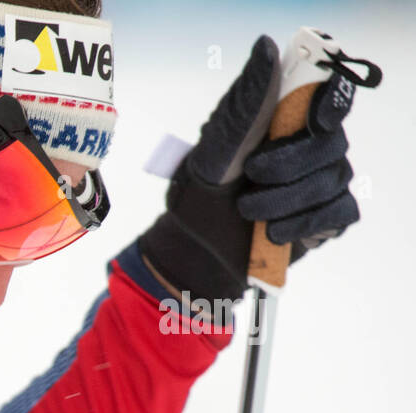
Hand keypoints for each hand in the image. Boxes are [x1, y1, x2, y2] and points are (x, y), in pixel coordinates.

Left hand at [141, 35, 372, 306]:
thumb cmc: (202, 189)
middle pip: (331, 143)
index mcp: (289, 119)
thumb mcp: (216, 144)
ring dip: (285, 199)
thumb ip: (246, 100)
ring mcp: (324, 181)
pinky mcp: (328, 218)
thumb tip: (266, 48)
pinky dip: (304, 224)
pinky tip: (273, 232)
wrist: (194, 244)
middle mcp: (314, 145)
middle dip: (290, 164)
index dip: (332, 102)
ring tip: (247, 211)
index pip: (330, 95)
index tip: (315, 118)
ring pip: (331, 181)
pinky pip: (337, 214)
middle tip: (251, 177)